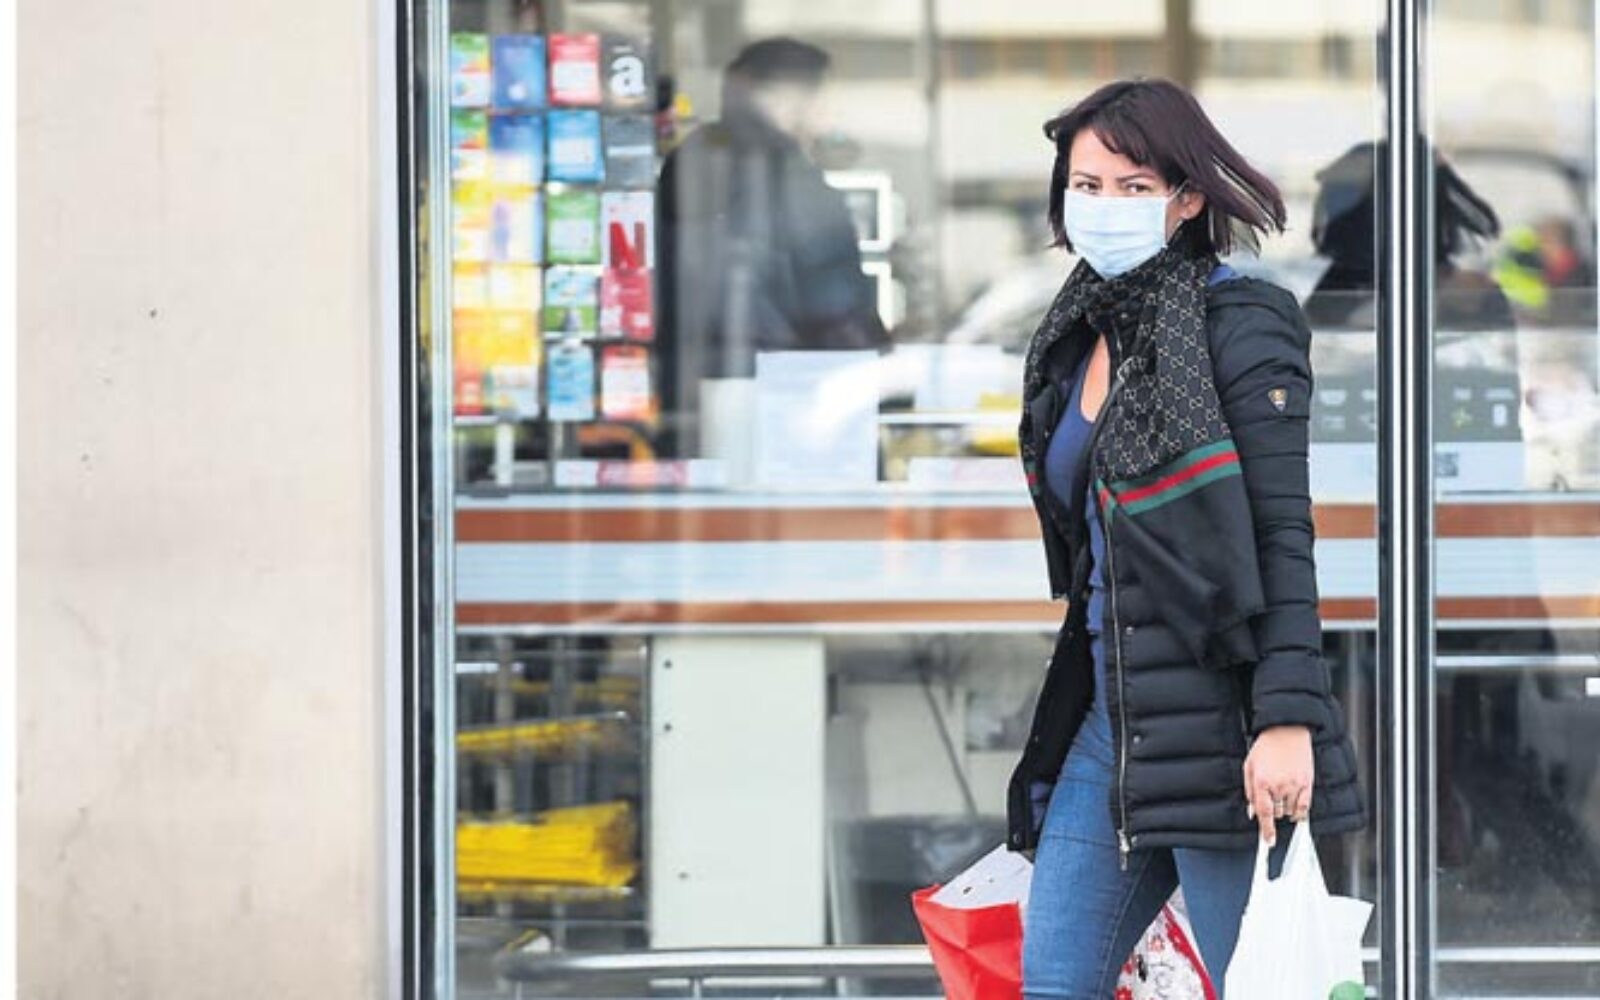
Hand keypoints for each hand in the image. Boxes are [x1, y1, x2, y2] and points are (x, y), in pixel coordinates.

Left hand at [1243, 725, 1313, 844]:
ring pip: (1290, 812)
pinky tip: (1296, 808)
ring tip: (1282, 794)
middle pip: (1276, 814)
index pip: (1263, 814)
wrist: (1286, 730)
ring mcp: (1295, 785)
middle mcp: (1279, 785)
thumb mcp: (1249, 766)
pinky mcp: (1308, 783)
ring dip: (1285, 809)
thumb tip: (1252, 813)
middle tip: (1271, 798)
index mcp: (1261, 782)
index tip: (1268, 842)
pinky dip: (1300, 811)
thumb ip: (1250, 791)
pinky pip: (1305, 807)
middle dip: (1272, 811)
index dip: (1266, 831)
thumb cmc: (1266, 747)